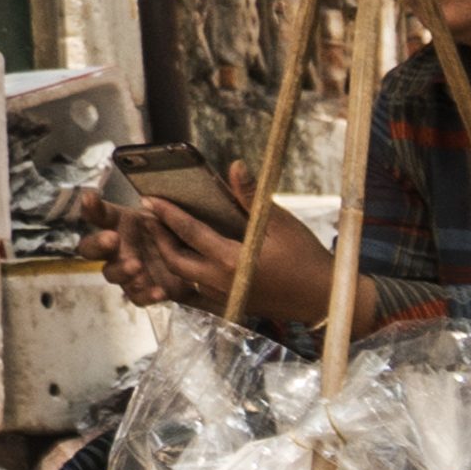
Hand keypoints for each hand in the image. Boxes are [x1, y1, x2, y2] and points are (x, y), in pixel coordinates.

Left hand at [94, 175, 334, 329]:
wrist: (323, 299)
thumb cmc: (306, 258)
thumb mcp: (281, 224)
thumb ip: (252, 197)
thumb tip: (234, 165)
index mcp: (231, 260)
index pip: (189, 232)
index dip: (166, 213)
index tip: (148, 197)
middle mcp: (220, 282)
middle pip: (174, 259)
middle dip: (157, 236)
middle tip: (148, 214)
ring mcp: (223, 296)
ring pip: (183, 276)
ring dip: (168, 253)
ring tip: (159, 229)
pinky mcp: (229, 304)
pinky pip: (196, 287)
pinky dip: (185, 269)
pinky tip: (184, 252)